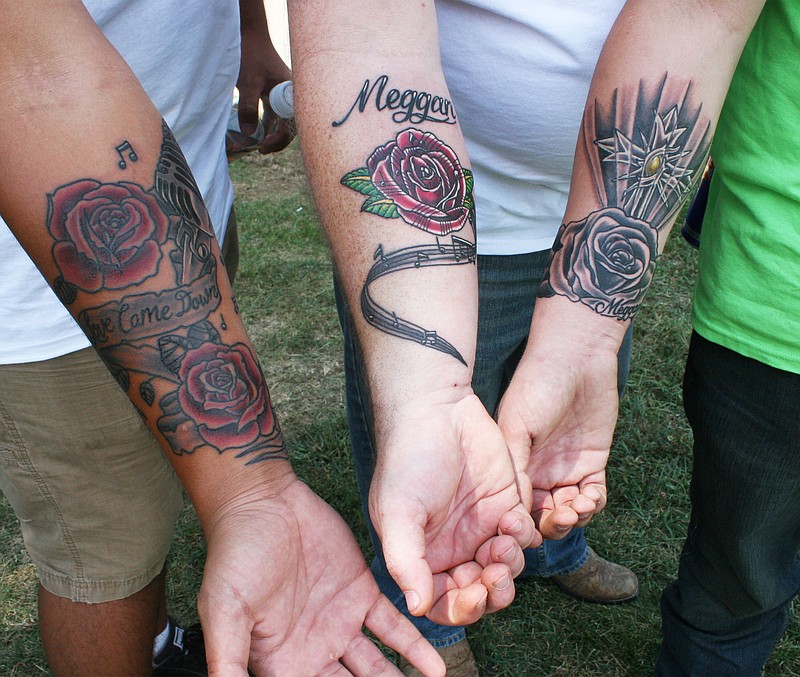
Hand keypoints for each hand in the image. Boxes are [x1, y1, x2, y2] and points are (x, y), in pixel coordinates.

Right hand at [198, 477, 444, 676]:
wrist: (263, 502)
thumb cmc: (234, 555)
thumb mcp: (223, 612)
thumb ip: (228, 662)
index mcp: (281, 662)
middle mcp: (314, 650)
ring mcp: (340, 622)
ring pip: (378, 667)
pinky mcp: (362, 592)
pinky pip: (394, 627)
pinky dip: (414, 647)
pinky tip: (434, 667)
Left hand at [236, 0, 294, 153]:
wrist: (249, 35)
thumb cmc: (251, 55)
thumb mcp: (248, 81)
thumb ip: (248, 107)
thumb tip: (249, 134)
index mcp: (292, 94)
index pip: (291, 125)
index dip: (278, 139)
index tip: (262, 146)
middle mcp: (291, 97)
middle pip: (290, 127)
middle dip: (277, 141)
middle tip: (261, 150)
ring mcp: (283, 97)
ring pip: (282, 122)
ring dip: (271, 134)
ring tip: (259, 145)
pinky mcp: (274, 96)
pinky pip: (274, 116)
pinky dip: (266, 125)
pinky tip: (257, 132)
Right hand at [370, 390, 538, 625]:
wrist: (437, 408)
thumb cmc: (408, 458)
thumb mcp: (398, 511)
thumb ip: (405, 560)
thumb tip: (416, 608)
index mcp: (423, 555)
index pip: (444, 603)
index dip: (462, 609)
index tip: (474, 594)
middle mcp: (453, 547)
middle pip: (481, 593)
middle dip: (493, 592)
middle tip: (496, 574)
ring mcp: (482, 527)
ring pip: (506, 569)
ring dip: (510, 565)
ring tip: (504, 540)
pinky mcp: (507, 504)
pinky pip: (524, 537)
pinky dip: (523, 535)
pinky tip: (512, 516)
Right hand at [496, 344, 617, 539]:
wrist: (575, 358)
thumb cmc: (536, 387)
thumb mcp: (516, 427)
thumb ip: (516, 468)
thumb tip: (515, 511)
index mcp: (515, 465)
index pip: (517, 507)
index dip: (523, 524)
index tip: (532, 529)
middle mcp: (538, 472)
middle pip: (544, 516)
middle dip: (553, 525)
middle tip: (563, 517)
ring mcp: (566, 468)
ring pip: (570, 510)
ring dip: (576, 517)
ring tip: (580, 505)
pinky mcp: (593, 463)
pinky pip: (594, 495)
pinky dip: (594, 503)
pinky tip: (592, 496)